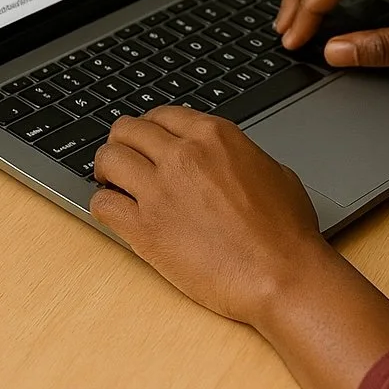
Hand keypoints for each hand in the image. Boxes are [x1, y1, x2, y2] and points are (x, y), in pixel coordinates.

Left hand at [89, 107, 325, 324]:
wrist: (281, 274)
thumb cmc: (286, 230)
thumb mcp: (272, 170)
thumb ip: (239, 156)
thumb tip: (226, 161)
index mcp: (214, 135)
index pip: (162, 115)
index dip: (150, 127)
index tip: (147, 139)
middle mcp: (182, 155)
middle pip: (128, 130)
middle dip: (122, 141)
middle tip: (123, 157)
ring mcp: (160, 191)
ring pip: (108, 159)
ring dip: (106, 168)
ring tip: (111, 181)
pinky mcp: (145, 229)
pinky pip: (103, 205)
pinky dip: (102, 204)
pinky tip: (113, 211)